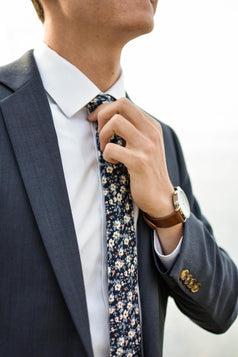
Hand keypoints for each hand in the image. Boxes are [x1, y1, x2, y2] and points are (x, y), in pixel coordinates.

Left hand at [88, 98, 173, 217]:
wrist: (160, 197)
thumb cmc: (147, 171)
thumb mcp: (145, 145)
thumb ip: (133, 130)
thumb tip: (108, 116)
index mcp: (152, 126)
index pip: (125, 103)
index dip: (105, 109)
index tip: (95, 120)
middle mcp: (151, 132)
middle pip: (121, 104)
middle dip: (103, 115)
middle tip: (100, 132)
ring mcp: (146, 146)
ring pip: (115, 122)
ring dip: (103, 135)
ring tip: (106, 148)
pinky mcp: (139, 161)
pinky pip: (112, 148)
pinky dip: (107, 155)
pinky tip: (114, 162)